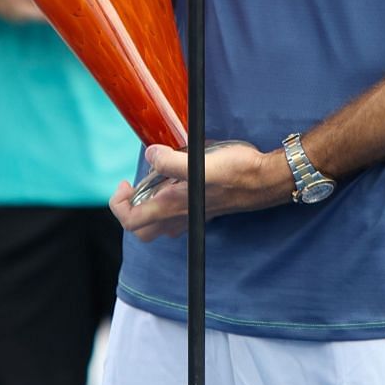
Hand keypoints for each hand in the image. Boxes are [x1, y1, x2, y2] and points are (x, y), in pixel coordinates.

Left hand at [109, 141, 292, 241]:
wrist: (265, 180)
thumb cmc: (237, 171)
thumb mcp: (200, 161)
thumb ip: (171, 161)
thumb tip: (150, 155)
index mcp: (173, 206)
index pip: (130, 221)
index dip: (119, 203)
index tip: (125, 182)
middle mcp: (180, 216)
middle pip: (141, 229)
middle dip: (131, 209)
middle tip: (135, 186)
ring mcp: (191, 216)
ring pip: (158, 225)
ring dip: (148, 208)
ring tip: (154, 183)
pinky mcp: (202, 210)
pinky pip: (175, 216)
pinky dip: (167, 204)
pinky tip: (176, 183)